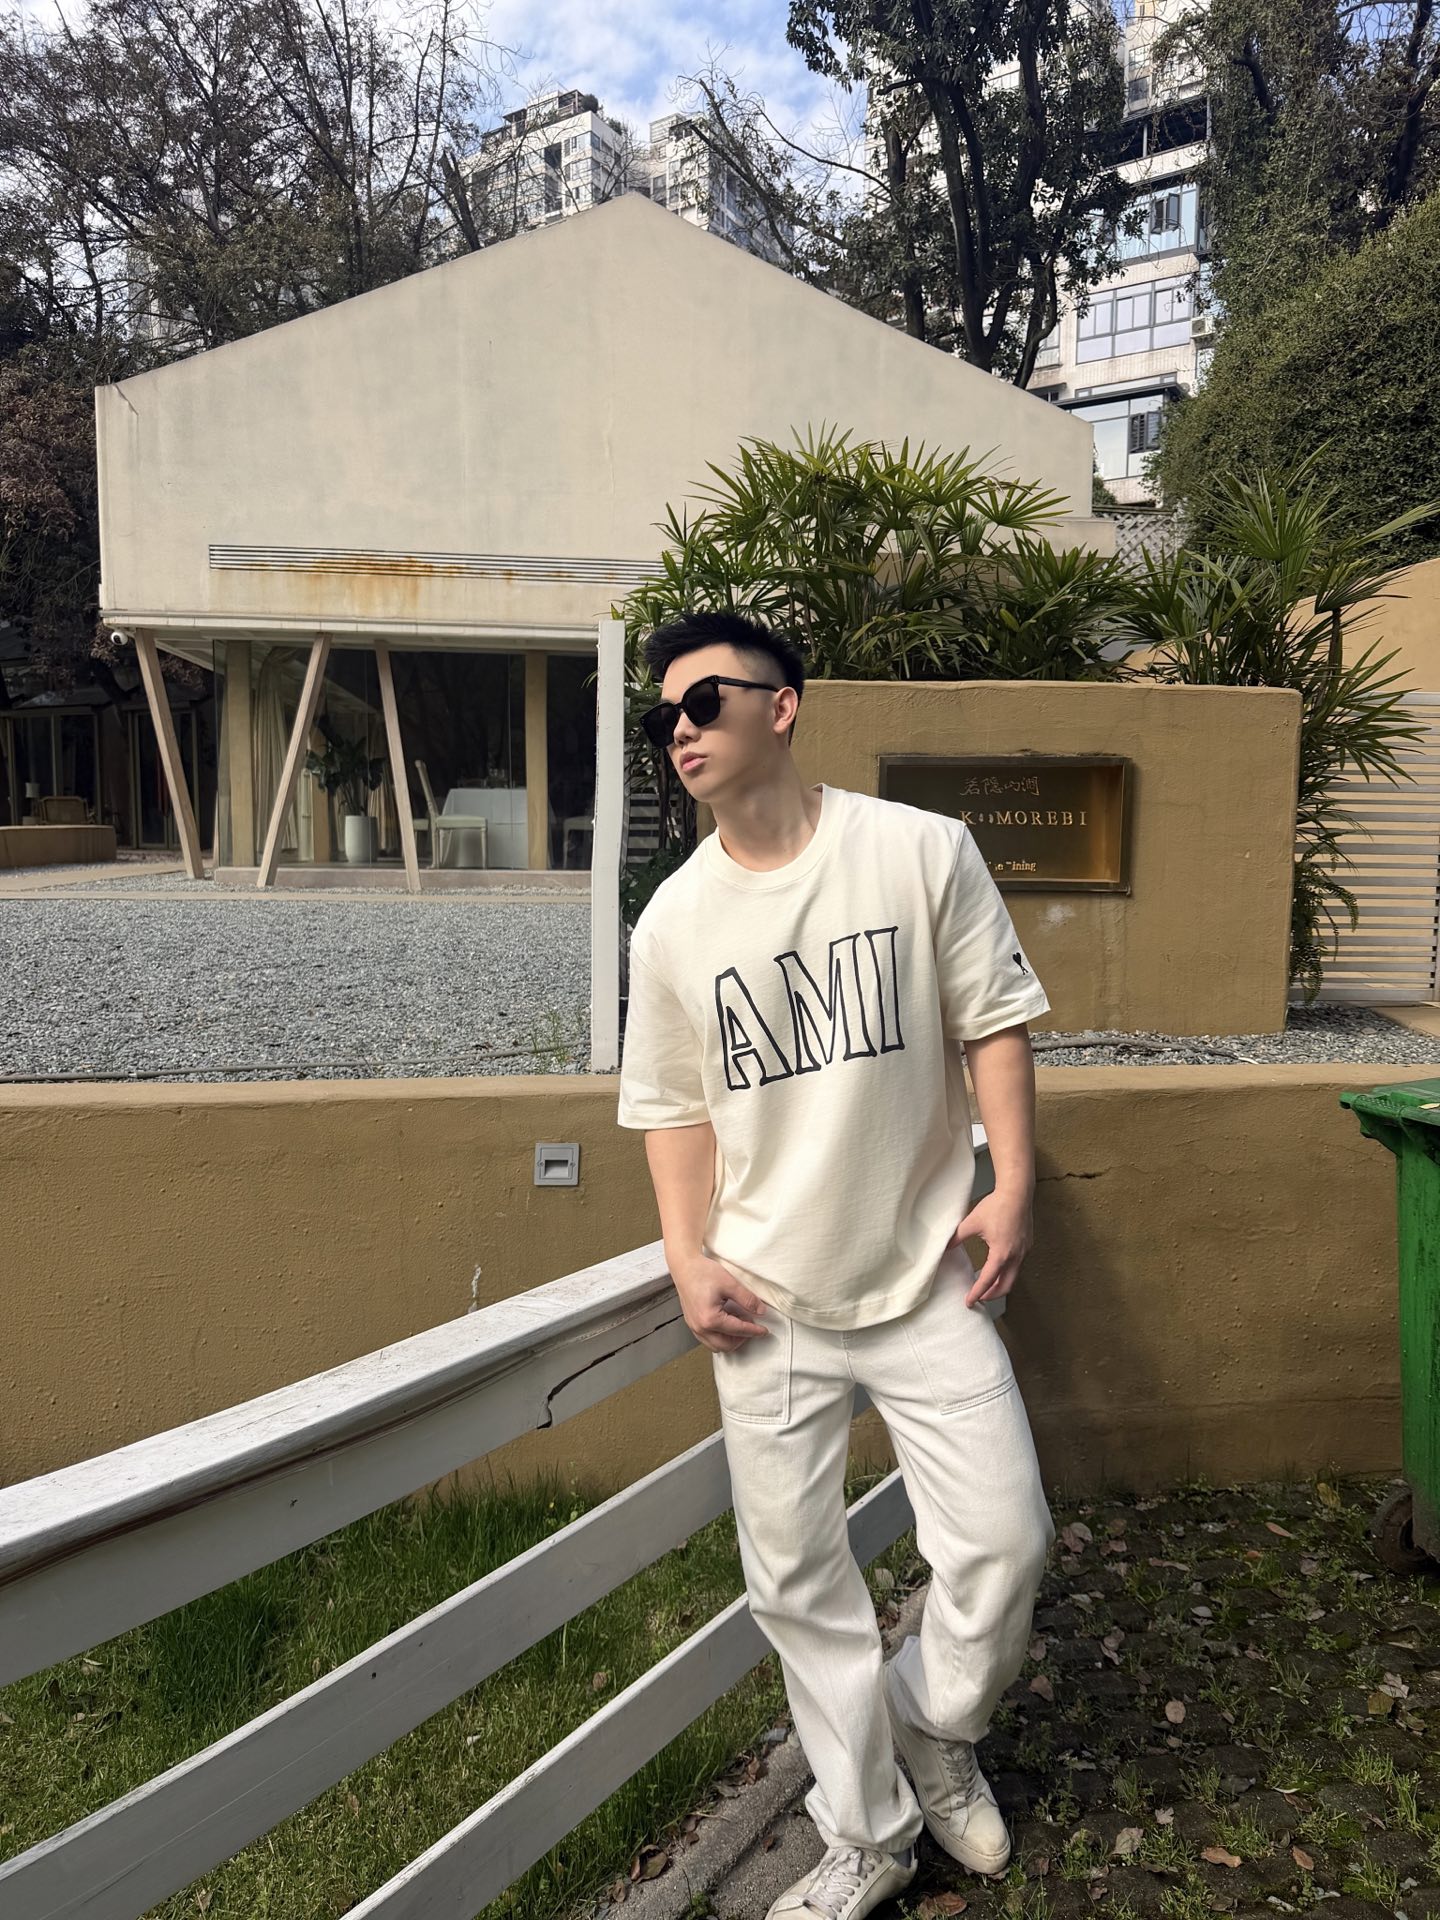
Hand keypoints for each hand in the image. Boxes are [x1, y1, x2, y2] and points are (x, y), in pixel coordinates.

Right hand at [669, 1252, 771, 1351]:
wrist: (685, 1267)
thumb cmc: (703, 1273)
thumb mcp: (730, 1284)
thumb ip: (747, 1299)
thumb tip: (760, 1311)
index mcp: (710, 1319)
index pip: (738, 1330)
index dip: (754, 1331)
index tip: (764, 1331)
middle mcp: (700, 1327)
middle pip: (727, 1345)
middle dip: (742, 1338)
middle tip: (752, 1326)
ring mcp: (694, 1327)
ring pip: (716, 1345)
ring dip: (731, 1339)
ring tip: (740, 1323)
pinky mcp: (692, 1323)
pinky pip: (708, 1339)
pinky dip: (720, 1336)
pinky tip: (727, 1323)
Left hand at [949, 1188, 1033, 1308]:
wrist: (1017, 1192)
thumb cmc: (996, 1206)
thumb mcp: (971, 1223)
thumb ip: (956, 1237)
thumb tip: (944, 1247)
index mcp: (1001, 1254)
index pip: (988, 1280)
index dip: (977, 1293)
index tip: (969, 1302)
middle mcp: (1016, 1256)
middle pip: (1006, 1286)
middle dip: (992, 1295)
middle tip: (979, 1298)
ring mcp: (1024, 1251)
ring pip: (1013, 1276)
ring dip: (1000, 1284)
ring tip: (988, 1285)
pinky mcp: (1028, 1244)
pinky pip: (1018, 1265)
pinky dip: (1008, 1272)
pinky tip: (999, 1266)